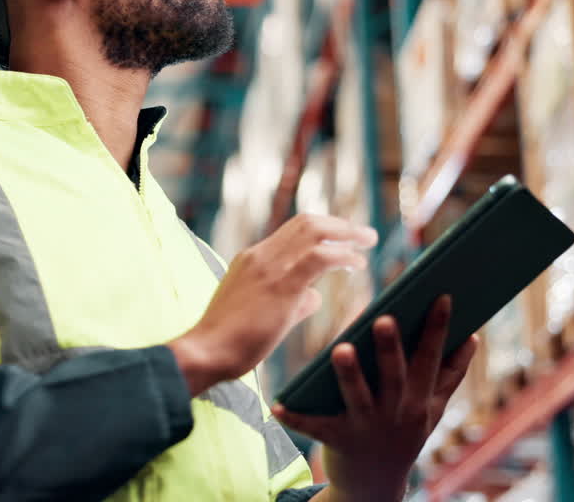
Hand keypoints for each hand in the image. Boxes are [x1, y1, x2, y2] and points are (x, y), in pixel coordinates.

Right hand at [168, 214, 376, 394]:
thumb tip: (315, 296)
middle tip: (364, 234)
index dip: (323, 230)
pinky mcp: (280, 285)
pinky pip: (319, 257)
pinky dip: (342, 255)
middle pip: (306, 222)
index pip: (292, 231)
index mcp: (251, 259)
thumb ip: (292, 301)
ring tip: (368, 241)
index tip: (344, 238)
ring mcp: (269, 267)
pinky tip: (356, 265)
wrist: (206, 352)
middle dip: (339, 224)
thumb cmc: (231, 342)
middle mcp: (260, 255)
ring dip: (346, 233)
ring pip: (313, 230)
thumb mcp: (263, 314)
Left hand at [271, 296, 477, 501]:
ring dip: (349, 375)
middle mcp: (398, 414)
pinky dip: (296, 417)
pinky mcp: (338, 441)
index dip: (438, 329)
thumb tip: (473, 336)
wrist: (376, 487)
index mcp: (421, 400)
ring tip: (340, 349)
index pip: (431, 359)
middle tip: (384, 319)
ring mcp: (368, 429)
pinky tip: (277, 405)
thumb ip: (451, 375)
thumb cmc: (404, 434)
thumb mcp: (433, 410)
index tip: (442, 296)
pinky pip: (315, 427)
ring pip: (358, 398)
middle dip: (391, 348)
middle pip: (395, 376)